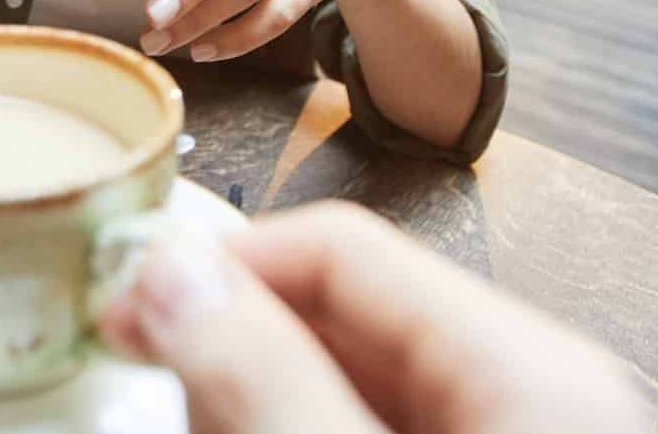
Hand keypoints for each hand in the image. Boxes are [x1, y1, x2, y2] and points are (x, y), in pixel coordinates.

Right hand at [95, 202, 654, 433]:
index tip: (130, 301)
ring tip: (211, 425)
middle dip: (234, 345)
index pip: (340, 243)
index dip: (224, 262)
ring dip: (257, 400)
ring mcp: (505, 431)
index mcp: (524, 362)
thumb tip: (170, 277)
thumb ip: (264, 383)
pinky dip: (298, 426)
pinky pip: (365, 420)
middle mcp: (527, 386)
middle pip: (338, 311)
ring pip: (340, 376)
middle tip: (168, 395)